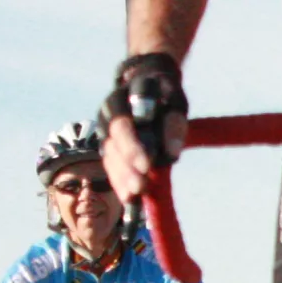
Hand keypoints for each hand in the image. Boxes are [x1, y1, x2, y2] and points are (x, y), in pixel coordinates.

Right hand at [100, 53, 188, 203]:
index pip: (128, 119)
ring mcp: (105, 124)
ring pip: (110, 151)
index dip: (135, 144)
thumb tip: (171, 155)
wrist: (147, 84)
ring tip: (134, 197)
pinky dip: (119, 179)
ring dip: (122, 175)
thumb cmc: (166, 99)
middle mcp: (112, 107)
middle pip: (116, 136)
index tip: (148, 165)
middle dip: (128, 163)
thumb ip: (174, 125)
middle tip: (140, 186)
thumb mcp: (176, 105)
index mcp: (131, 93)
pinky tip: (128, 197)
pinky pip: (110, 161)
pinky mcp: (106, 140)